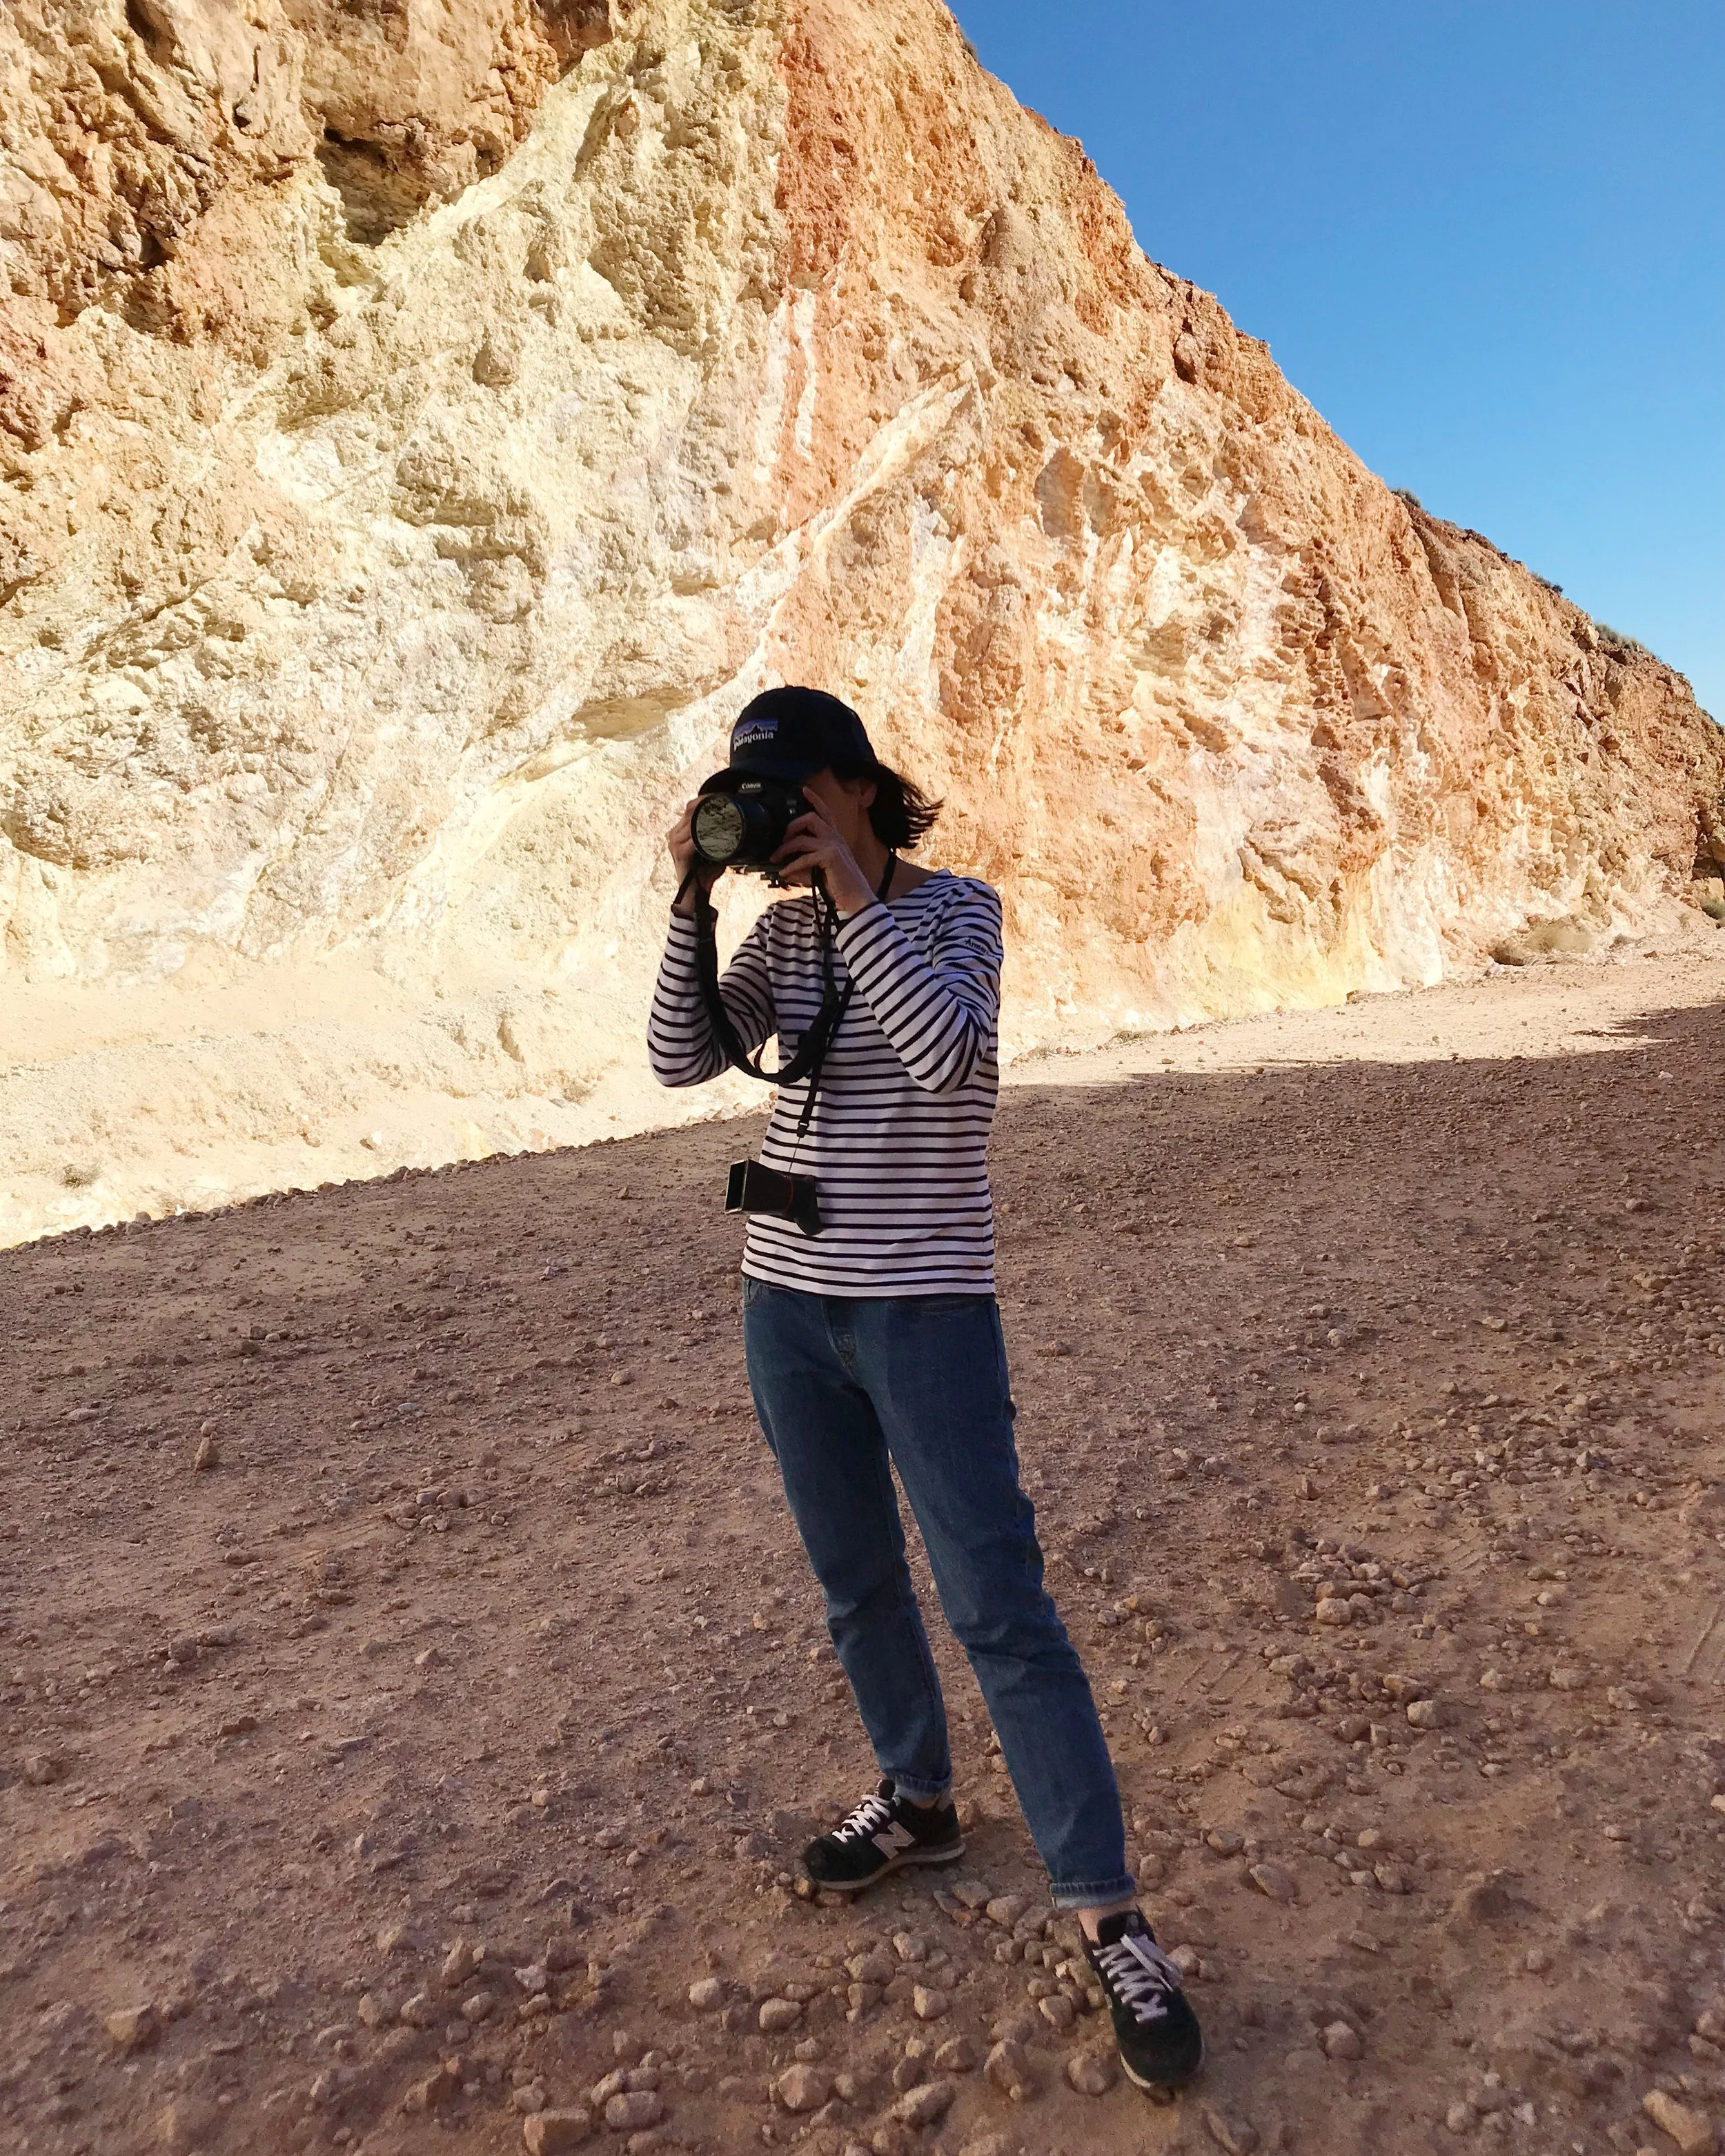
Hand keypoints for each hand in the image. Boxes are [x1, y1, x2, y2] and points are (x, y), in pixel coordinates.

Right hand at [668, 798, 722, 917]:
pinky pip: (693, 839)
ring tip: (724, 810)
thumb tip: (737, 827)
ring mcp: (674, 844)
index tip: (722, 795)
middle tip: (726, 799)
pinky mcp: (680, 854)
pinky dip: (706, 833)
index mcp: (680, 832)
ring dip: (707, 814)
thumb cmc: (705, 872)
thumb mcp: (714, 850)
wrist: (696, 895)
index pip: (690, 807)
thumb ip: (720, 837)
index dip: (705, 798)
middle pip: (689, 809)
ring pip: (690, 820)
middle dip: (708, 803)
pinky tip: (717, 829)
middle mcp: (674, 835)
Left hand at [771, 795, 873, 915]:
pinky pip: (803, 858)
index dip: (815, 800)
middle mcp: (836, 838)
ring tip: (775, 858)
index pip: (826, 813)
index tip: (804, 790)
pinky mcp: (830, 857)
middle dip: (792, 826)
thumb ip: (804, 867)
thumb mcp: (820, 872)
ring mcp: (834, 846)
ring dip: (784, 849)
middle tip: (782, 839)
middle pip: (811, 818)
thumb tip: (783, 868)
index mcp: (836, 838)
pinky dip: (790, 866)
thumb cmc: (841, 886)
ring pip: (802, 839)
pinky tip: (783, 874)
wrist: (857, 899)